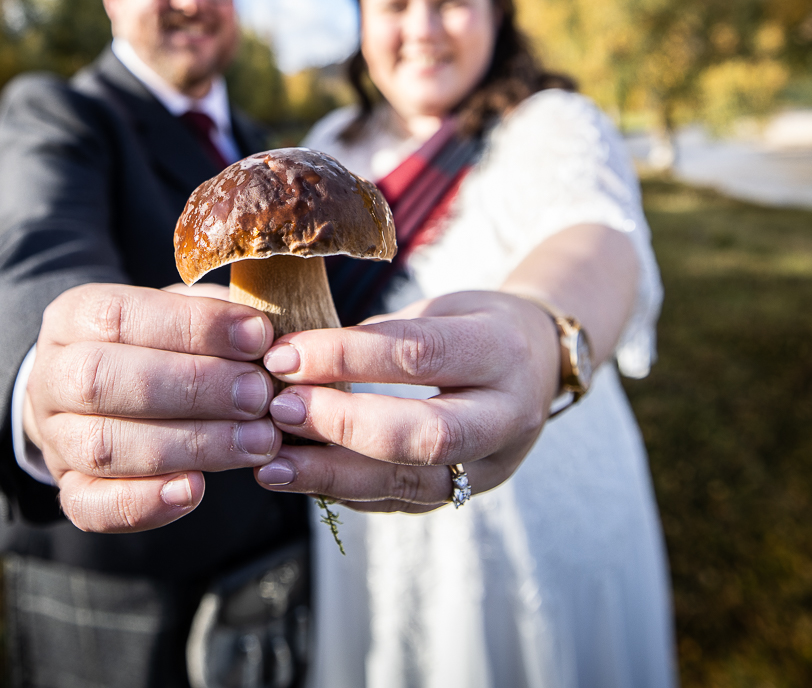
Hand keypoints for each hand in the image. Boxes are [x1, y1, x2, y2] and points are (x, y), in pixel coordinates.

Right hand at [25, 283, 279, 532]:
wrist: (102, 392)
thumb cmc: (157, 344)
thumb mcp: (180, 311)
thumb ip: (214, 316)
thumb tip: (263, 335)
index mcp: (74, 317)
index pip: (120, 316)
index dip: (192, 327)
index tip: (257, 338)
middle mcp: (52, 376)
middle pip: (103, 381)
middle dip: (193, 388)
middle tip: (259, 396)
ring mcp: (55, 438)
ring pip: (103, 447)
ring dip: (188, 447)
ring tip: (255, 442)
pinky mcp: (69, 488)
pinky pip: (92, 505)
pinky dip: (145, 503)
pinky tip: (196, 491)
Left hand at [251, 291, 560, 511]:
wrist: (541, 364)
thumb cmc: (478, 326)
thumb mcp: (444, 308)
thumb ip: (384, 335)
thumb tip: (299, 357)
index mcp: (501, 352)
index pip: (419, 355)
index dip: (346, 356)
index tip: (284, 355)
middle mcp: (506, 416)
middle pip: (425, 434)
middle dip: (343, 425)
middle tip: (280, 410)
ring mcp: (491, 466)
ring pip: (410, 483)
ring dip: (332, 476)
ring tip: (270, 464)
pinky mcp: (465, 495)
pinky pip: (400, 502)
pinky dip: (345, 492)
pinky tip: (299, 480)